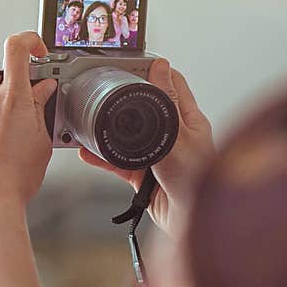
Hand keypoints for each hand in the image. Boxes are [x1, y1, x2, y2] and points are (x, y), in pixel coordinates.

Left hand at [0, 32, 57, 209]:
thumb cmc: (16, 175)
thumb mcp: (42, 138)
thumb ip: (41, 109)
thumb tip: (43, 92)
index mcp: (12, 97)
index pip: (16, 47)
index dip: (29, 41)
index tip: (39, 52)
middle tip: (16, 87)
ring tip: (18, 127)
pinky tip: (6, 147)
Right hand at [78, 59, 212, 237]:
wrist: (191, 223)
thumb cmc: (197, 180)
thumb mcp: (178, 135)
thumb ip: (166, 102)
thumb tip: (161, 68)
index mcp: (189, 121)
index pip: (172, 85)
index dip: (154, 72)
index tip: (133, 63)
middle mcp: (174, 136)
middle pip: (146, 110)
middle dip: (125, 101)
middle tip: (103, 90)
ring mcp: (158, 156)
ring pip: (128, 138)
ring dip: (109, 132)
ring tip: (89, 123)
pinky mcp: (145, 178)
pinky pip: (119, 163)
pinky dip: (103, 158)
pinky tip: (88, 153)